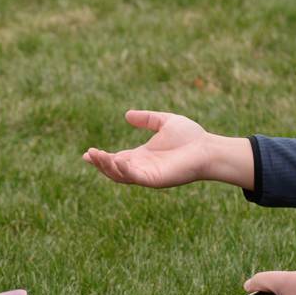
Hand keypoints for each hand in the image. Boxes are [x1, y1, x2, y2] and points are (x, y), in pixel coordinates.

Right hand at [84, 110, 251, 188]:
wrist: (208, 148)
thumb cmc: (190, 137)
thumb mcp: (164, 122)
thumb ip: (146, 119)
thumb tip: (127, 115)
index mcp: (142, 156)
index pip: (116, 159)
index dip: (101, 158)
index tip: (88, 152)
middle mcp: (142, 167)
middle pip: (114, 170)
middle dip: (99, 163)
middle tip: (88, 155)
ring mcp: (147, 175)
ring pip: (120, 176)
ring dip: (106, 167)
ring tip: (95, 156)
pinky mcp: (154, 179)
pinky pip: (134, 178)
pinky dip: (122, 171)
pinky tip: (115, 160)